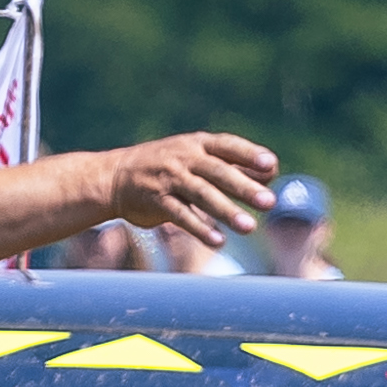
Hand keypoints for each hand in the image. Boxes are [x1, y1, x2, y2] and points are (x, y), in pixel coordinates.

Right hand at [95, 132, 278, 251]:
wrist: (115, 176)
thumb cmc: (167, 167)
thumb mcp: (196, 158)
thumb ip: (232, 165)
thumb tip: (271, 172)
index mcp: (198, 144)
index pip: (228, 146)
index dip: (249, 154)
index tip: (270, 165)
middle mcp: (184, 158)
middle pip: (219, 172)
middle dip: (245, 187)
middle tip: (270, 202)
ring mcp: (169, 179)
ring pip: (202, 194)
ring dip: (226, 212)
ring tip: (250, 228)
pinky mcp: (156, 201)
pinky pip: (181, 215)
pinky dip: (199, 228)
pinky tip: (218, 241)